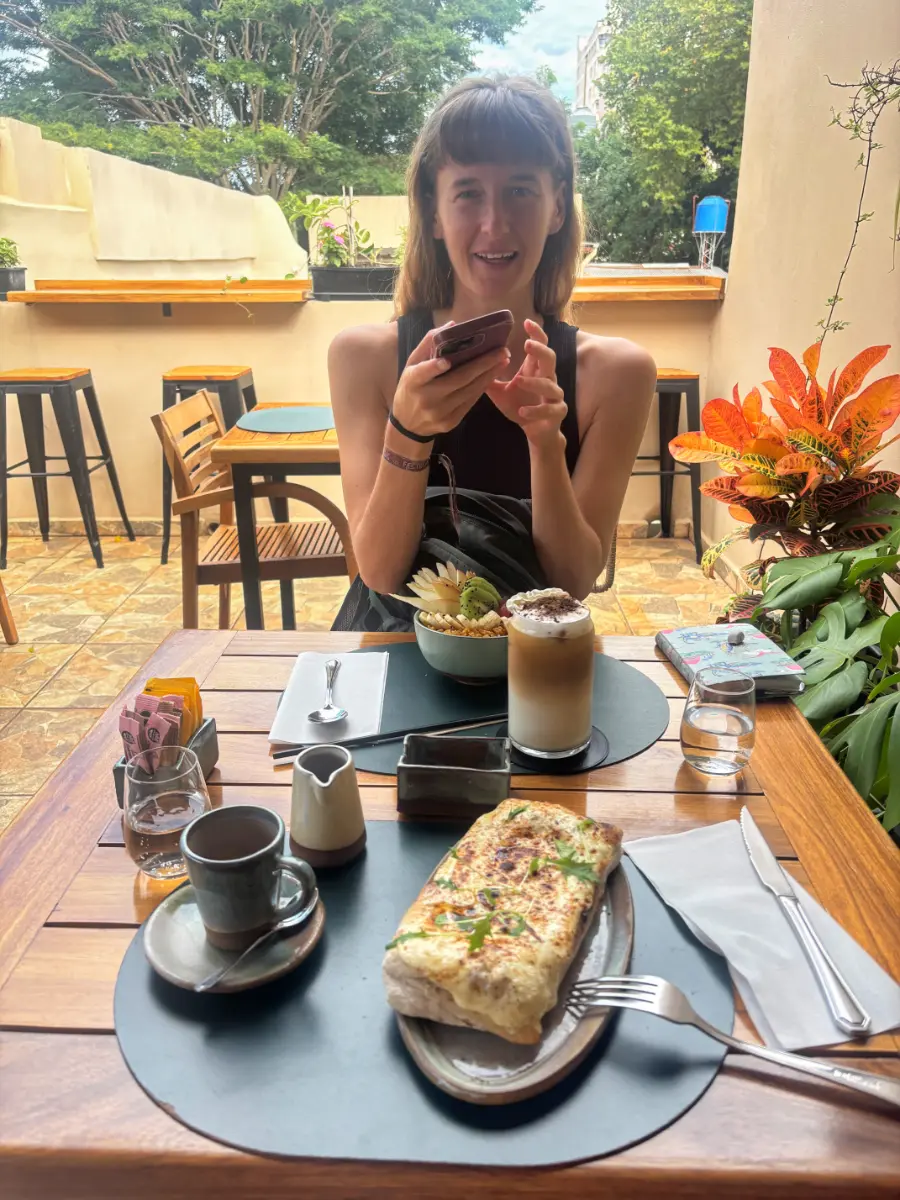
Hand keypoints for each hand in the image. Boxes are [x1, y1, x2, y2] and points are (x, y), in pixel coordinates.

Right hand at [391, 324, 510, 441]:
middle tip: (501, 351)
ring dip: (489, 375)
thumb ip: (428, 344)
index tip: (447, 361)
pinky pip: (470, 402)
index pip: (422, 374)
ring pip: (469, 391)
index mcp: (412, 382)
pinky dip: (482, 387)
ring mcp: (439, 413)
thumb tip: (451, 325)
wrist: (408, 425)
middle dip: (482, 364)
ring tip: (503, 361)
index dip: (434, 368)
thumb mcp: (411, 365)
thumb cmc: (410, 388)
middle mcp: (426, 398)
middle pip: (458, 380)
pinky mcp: (450, 422)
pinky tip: (492, 376)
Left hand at [486, 318, 566, 448]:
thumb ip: (488, 378)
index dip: (536, 333)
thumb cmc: (519, 407)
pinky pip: (550, 409)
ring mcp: (554, 396)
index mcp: (534, 370)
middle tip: (527, 344)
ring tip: (519, 382)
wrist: (536, 432)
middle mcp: (547, 379)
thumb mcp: (499, 392)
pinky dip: (536, 411)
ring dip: (535, 383)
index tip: (526, 322)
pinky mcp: (557, 412)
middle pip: (550, 358)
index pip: (539, 346)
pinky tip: (522, 412)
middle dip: (540, 349)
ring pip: (550, 384)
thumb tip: (468, 364)